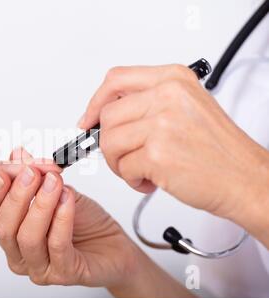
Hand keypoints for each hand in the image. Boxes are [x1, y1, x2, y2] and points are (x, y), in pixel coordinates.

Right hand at [0, 149, 192, 297]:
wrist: (114, 245)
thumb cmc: (85, 221)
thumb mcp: (58, 189)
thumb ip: (36, 174)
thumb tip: (18, 153)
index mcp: (11, 232)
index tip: (2, 170)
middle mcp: (19, 253)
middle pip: (2, 228)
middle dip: (16, 196)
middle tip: (31, 173)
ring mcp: (39, 267)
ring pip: (27, 237)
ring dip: (40, 205)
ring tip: (54, 182)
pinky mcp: (64, 273)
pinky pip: (57, 245)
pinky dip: (61, 218)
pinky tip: (68, 199)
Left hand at [79, 64, 268, 227]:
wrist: (246, 179)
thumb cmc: (217, 149)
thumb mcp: (187, 107)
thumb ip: (148, 103)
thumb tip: (104, 114)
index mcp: (173, 79)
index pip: (116, 80)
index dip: (96, 102)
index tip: (89, 120)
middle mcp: (168, 96)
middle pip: (108, 116)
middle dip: (109, 144)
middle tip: (125, 157)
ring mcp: (163, 125)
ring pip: (109, 143)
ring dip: (119, 164)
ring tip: (141, 169)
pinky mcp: (159, 155)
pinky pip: (123, 168)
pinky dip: (132, 180)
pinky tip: (151, 180)